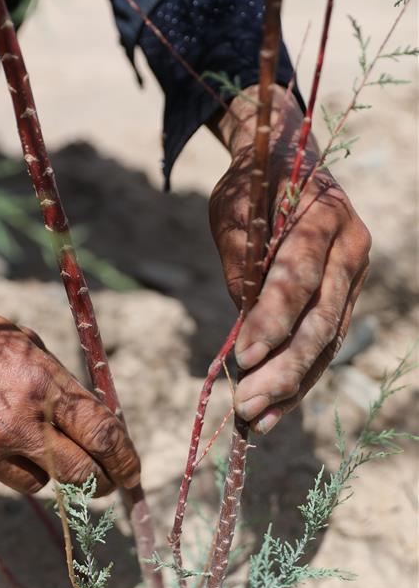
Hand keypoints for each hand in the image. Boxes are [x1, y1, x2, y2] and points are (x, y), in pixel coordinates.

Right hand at [0, 214, 139, 494]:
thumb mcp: (24, 345)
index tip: (132, 473)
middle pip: (82, 475)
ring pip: (38, 485)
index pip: (104, 436)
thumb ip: (59, 388)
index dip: (126, 460)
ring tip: (13, 434)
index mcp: (42, 385)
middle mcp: (17, 423)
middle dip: (98, 481)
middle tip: (101, 481)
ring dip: (40, 469)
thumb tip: (96, 428)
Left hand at [208, 88, 370, 432]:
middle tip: (246, 405)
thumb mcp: (235, 213)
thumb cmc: (254, 189)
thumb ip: (240, 264)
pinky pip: (325, 347)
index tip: (243, 357)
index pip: (298, 277)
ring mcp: (352, 279)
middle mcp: (350, 250)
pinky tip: (274, 411)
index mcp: (325, 217)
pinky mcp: (343, 300)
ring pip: (326, 343)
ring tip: (256, 421)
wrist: (288, 167)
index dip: (272, 320)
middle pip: (319, 321)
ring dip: (290, 386)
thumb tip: (245, 328)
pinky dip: (298, 380)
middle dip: (282, 368)